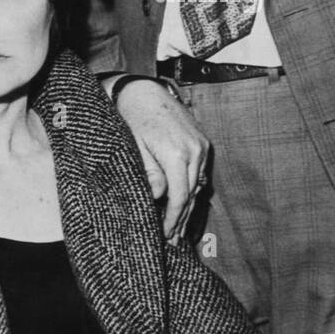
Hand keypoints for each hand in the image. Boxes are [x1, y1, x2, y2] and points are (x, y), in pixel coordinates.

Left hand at [112, 79, 209, 239]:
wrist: (143, 91)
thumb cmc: (132, 119)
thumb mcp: (134, 147)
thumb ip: (148, 172)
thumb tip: (159, 196)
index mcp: (177, 153)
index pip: (179, 196)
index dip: (173, 218)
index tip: (164, 235)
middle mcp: (195, 150)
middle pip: (191, 194)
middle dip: (182, 219)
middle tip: (172, 241)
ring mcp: (201, 146)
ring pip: (197, 185)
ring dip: (188, 207)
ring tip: (179, 230)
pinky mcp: (202, 143)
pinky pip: (199, 173)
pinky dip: (192, 191)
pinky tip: (185, 205)